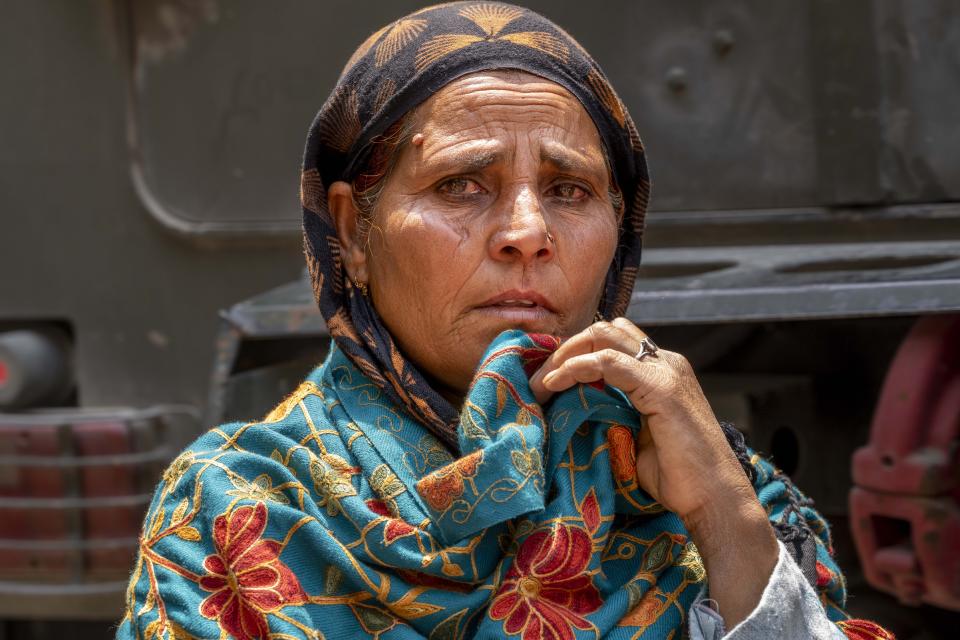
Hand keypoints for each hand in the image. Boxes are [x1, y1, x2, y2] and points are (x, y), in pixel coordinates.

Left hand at [529, 318, 777, 626]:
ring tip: (542, 383)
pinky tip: (555, 384)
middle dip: (566, 348)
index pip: (613, 342)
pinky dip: (576, 367)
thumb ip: (616, 414)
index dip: (577, 353)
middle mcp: (666, 362)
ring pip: (603, 335)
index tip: (547, 380)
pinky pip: (607, 362)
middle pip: (604, 330)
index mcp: (662, 371)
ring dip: (566, 354)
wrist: (715, 498)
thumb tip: (579, 411)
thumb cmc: (679, 478)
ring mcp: (666, 371)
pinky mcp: (661, 387)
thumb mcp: (637, 438)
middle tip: (539, 380)